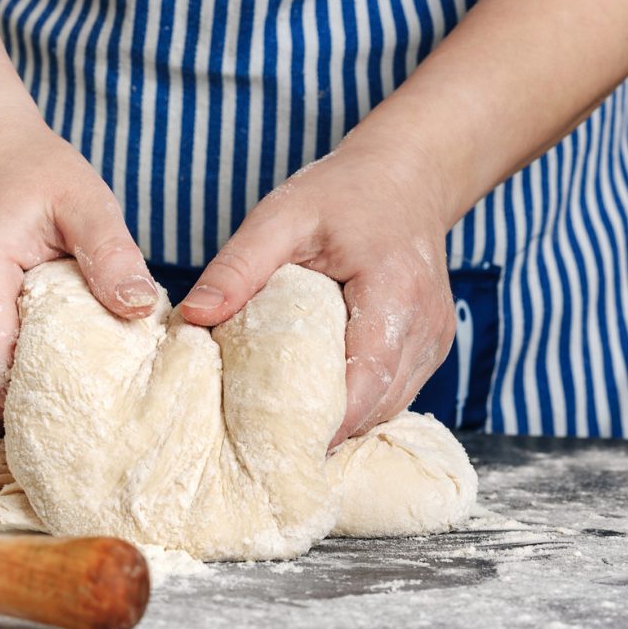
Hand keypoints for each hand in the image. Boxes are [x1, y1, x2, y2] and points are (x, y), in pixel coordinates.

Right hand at [0, 115, 156, 421]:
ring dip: (10, 394)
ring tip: (66, 390)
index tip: (88, 404)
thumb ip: (111, 253)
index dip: (35, 399)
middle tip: (85, 408)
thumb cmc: (36, 170)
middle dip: (26, 406)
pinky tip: (39, 368)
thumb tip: (140, 308)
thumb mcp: (86, 200)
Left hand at [180, 137, 455, 444]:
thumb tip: (192, 318)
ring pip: (389, 406)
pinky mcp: (431, 344)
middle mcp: (426, 325)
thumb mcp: (282, 216)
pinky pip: (395, 391)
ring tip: (287, 435)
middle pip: (378, 405)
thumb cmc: (344, 192)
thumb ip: (239, 267)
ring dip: (344, 422)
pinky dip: (359, 403)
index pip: (366, 380)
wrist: (407, 175)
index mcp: (394, 291)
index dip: (326, 423)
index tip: (275, 449)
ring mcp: (434, 339)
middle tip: (267, 452)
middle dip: (327, 433)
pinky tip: (319, 404)